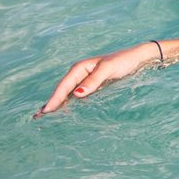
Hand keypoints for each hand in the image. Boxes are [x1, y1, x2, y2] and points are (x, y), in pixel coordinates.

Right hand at [35, 41, 160, 116]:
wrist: (139, 58)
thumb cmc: (123, 61)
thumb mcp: (108, 69)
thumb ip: (93, 81)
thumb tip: (77, 94)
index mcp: (80, 68)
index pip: (63, 86)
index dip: (54, 99)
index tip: (46, 112)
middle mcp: (80, 74)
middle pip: (63, 92)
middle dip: (52, 104)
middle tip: (39, 120)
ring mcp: (86, 81)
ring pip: (69, 96)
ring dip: (60, 106)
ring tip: (48, 120)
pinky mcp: (93, 87)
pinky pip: (78, 98)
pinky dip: (71, 105)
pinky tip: (67, 114)